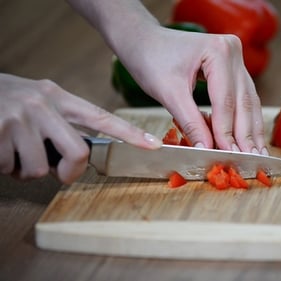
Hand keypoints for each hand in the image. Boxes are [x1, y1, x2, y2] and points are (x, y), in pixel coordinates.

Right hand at [0, 73, 160, 183]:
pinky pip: (11, 169)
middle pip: (78, 154)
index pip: (103, 117)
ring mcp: (19, 120)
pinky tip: (0, 148)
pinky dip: (5, 166)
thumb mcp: (40, 101)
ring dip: (26, 168)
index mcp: (59, 97)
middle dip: (69, 171)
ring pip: (39, 169)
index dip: (130, 134)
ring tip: (15, 149)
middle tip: (59, 170)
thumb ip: (64, 122)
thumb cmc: (9, 100)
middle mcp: (43, 105)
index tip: (152, 146)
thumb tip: (81, 159)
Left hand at [66, 0, 267, 154]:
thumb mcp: (169, 93)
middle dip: (246, 134)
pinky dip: (245, 119)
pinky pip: (243, 97)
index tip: (230, 156)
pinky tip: (250, 138)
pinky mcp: (234, 67)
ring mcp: (236, 58)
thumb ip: (191, 122)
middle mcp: (233, 51)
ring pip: (249, 101)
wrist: (143, 40)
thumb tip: (207, 149)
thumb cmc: (150, 60)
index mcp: (218, 51)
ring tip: (257, 154)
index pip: (225, 101)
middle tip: (251, 161)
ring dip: (251, 130)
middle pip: (243, 101)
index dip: (227, 132)